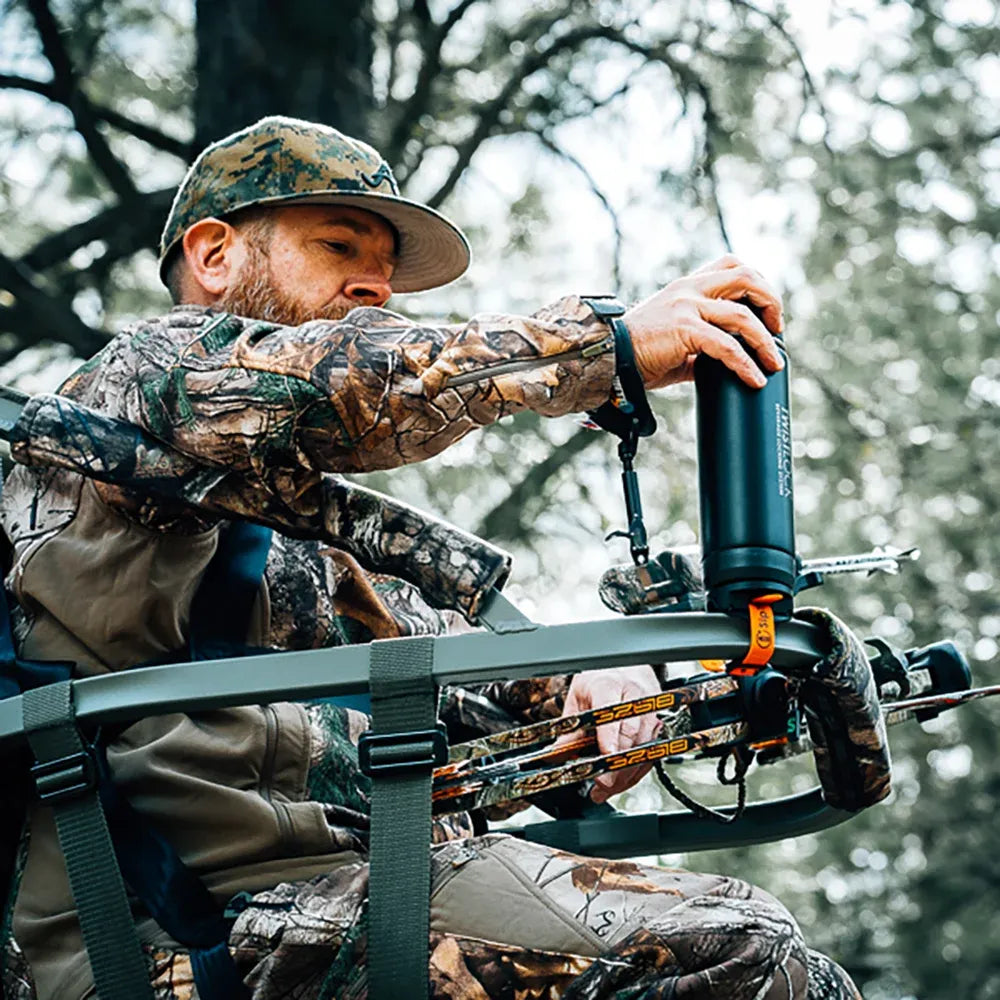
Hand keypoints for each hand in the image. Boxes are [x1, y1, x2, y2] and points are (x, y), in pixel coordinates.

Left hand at [559, 665, 662, 802]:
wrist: (625, 671)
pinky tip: (621, 783)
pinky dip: (636, 772)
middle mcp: (634, 696)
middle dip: (617, 763)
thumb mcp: (578, 699)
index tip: (605, 757)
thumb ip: (570, 728)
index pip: (611, 711)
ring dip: (626, 773)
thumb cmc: (600, 684)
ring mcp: (650, 711)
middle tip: (601, 785)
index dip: (610, 736)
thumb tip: (556, 754)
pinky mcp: (658, 725)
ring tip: (605, 789)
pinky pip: (651, 754)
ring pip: (644, 747)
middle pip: (631, 733)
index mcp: (608, 685)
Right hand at [623, 254, 784, 389]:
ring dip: (765, 341)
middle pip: (747, 277)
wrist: (610, 358)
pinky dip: (745, 364)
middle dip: (771, 303)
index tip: (767, 314)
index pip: (733, 266)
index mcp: (688, 285)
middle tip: (777, 330)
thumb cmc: (639, 353)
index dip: (759, 285)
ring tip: (774, 362)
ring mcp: (687, 307)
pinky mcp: (684, 329)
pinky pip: (726, 346)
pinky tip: (754, 378)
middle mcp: (689, 289)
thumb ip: (704, 340)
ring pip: (742, 315)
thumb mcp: (677, 337)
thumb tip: (730, 361)